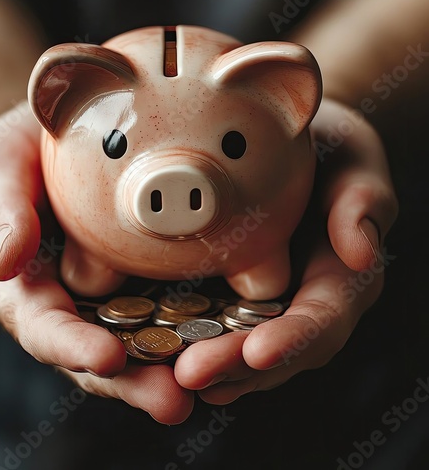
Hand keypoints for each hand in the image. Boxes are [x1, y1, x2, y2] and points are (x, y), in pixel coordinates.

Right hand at [0, 101, 193, 423]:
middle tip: (173, 400)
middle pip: (98, 354)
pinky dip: (193, 327)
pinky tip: (223, 335)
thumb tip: (6, 262)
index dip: (73, 347)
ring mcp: (111, 297)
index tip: (108, 358)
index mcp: (27, 290)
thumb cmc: (20, 156)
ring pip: (139, 342)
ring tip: (208, 380)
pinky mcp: (147, 280)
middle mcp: (71, 305)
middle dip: (133, 380)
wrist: (60, 141)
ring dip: (170, 366)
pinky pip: (170, 309)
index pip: (45, 329)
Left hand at [173, 98, 397, 402]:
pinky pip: (210, 322)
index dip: (294, 340)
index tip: (260, 353)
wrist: (292, 147)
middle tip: (192, 374)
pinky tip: (158, 348)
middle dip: (235, 364)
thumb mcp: (354, 165)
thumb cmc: (329, 153)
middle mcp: (300, 302)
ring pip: (239, 345)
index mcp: (338, 281)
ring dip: (208, 363)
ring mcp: (263, 302)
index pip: (321, 321)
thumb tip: (364, 253)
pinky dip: (188, 339)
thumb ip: (363, 204)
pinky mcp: (229, 292)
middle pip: (273, 346)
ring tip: (168, 371)